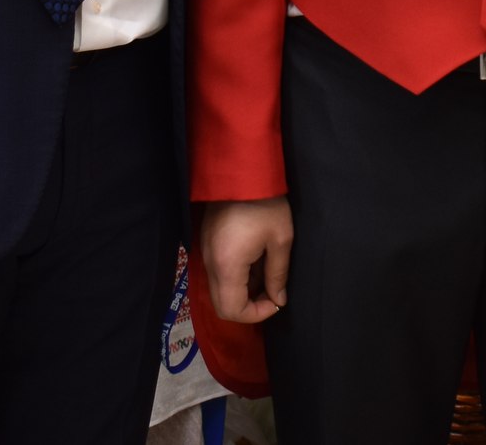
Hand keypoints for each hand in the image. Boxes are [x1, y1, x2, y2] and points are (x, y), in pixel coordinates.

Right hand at [203, 198, 293, 323]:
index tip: (276, 300)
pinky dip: (235, 278)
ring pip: (219, 290)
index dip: (256, 314)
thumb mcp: (280, 239)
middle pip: (222, 305)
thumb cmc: (265, 204)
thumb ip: (278, 274)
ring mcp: (205, 253)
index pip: (232, 310)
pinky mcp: (206, 243)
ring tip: (265, 274)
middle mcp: (210, 264)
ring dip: (242, 292)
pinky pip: (217, 273)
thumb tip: (278, 299)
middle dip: (248, 307)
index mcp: (227, 266)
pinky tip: (254, 261)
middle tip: (271, 292)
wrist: (242, 170)